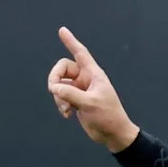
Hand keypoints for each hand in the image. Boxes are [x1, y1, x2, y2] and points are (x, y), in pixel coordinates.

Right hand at [46, 26, 139, 152]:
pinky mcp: (77, 100)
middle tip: (54, 91)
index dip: (71, 42)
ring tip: (66, 109)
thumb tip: (54, 88)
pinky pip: (61, 96)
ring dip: (58, 96)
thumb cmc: (108, 117)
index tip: (62, 30)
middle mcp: (86, 79)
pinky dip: (61, 103)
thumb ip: (70, 93)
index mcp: (94, 75)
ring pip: (60, 84)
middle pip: (62, 68)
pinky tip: (67, 114)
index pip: (81, 54)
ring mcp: (81, 90)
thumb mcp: (89, 103)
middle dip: (55, 79)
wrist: (113, 135)